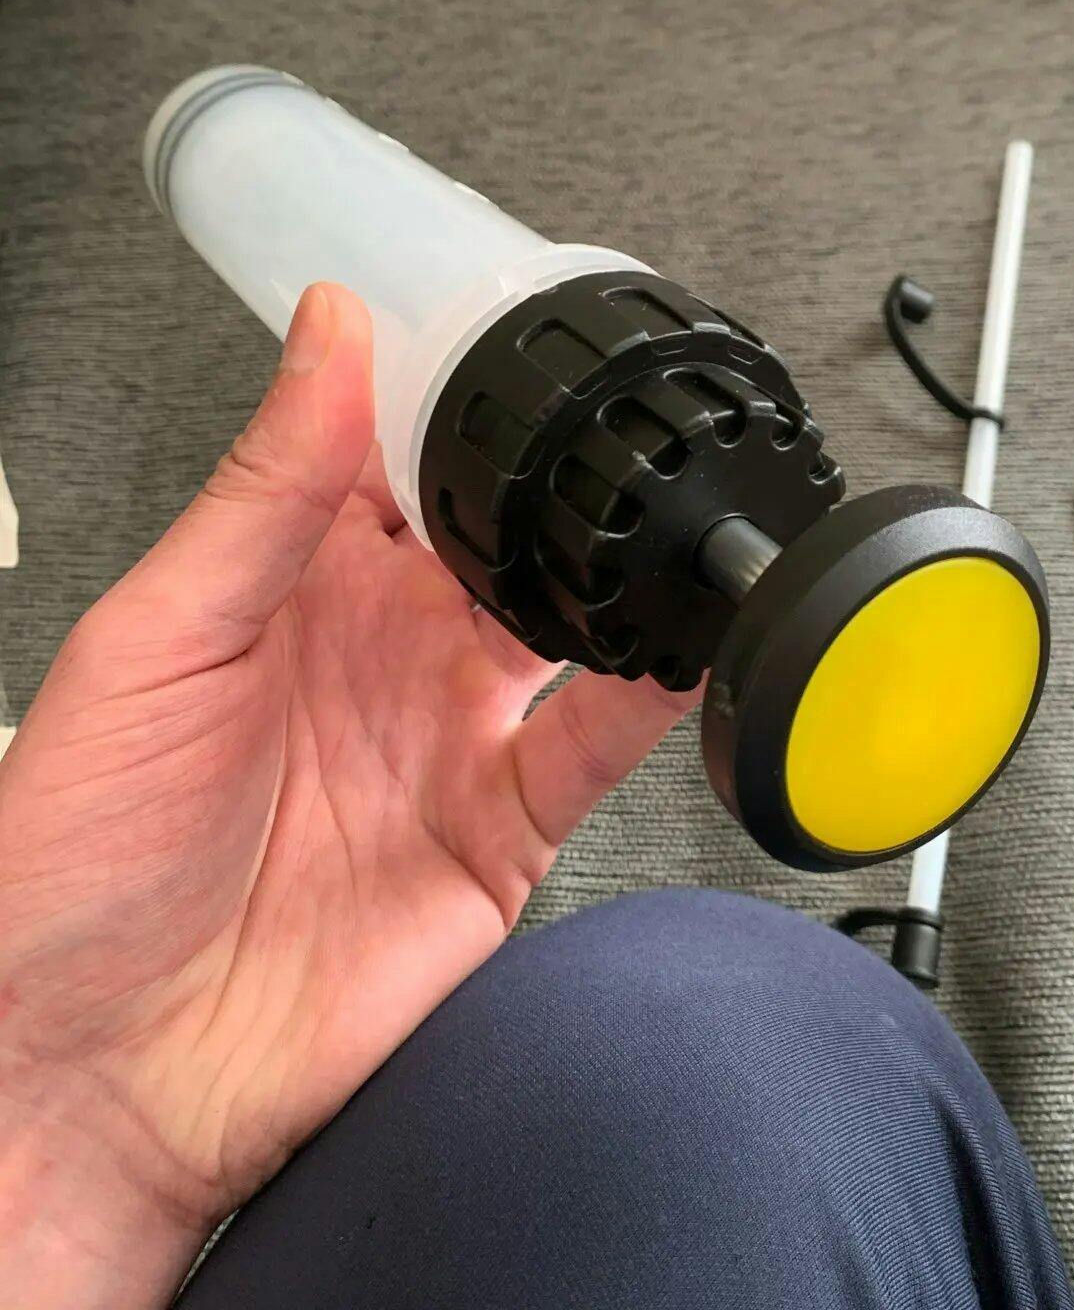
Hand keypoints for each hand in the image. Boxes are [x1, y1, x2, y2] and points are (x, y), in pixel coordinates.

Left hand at [0, 285, 695, 1308]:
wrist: (96, 1074)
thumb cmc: (73, 860)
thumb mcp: (159, 638)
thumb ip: (266, 490)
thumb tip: (331, 331)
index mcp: (293, 579)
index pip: (399, 449)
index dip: (455, 386)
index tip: (510, 320)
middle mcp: (383, 645)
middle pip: (500, 530)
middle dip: (558, 474)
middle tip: (617, 414)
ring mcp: (447, 735)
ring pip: (567, 625)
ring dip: (618, 571)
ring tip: (670, 513)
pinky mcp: (499, 832)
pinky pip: (596, 748)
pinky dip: (650, 695)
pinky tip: (679, 644)